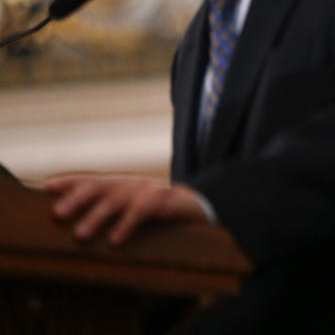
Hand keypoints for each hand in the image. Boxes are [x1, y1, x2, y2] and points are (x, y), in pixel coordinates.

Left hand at [44, 174, 207, 244]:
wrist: (199, 209)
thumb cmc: (159, 213)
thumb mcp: (133, 208)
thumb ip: (111, 211)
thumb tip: (75, 226)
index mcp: (123, 185)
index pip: (93, 180)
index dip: (71, 182)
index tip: (48, 187)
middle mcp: (133, 184)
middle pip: (101, 185)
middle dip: (78, 198)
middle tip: (58, 214)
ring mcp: (149, 190)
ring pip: (118, 198)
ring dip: (97, 215)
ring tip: (80, 235)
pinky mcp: (166, 201)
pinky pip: (143, 211)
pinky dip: (127, 224)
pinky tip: (115, 240)